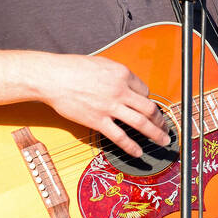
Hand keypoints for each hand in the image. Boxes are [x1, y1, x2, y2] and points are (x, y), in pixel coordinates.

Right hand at [41, 55, 168, 157]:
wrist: (53, 78)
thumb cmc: (73, 69)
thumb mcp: (101, 64)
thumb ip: (116, 76)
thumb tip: (127, 86)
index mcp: (122, 74)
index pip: (144, 90)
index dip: (148, 100)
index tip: (148, 108)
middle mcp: (120, 90)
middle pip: (149, 108)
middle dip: (160, 120)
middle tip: (165, 127)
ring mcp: (110, 107)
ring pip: (141, 123)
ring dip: (155, 134)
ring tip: (162, 141)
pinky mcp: (98, 121)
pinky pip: (120, 137)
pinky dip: (131, 147)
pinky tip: (138, 152)